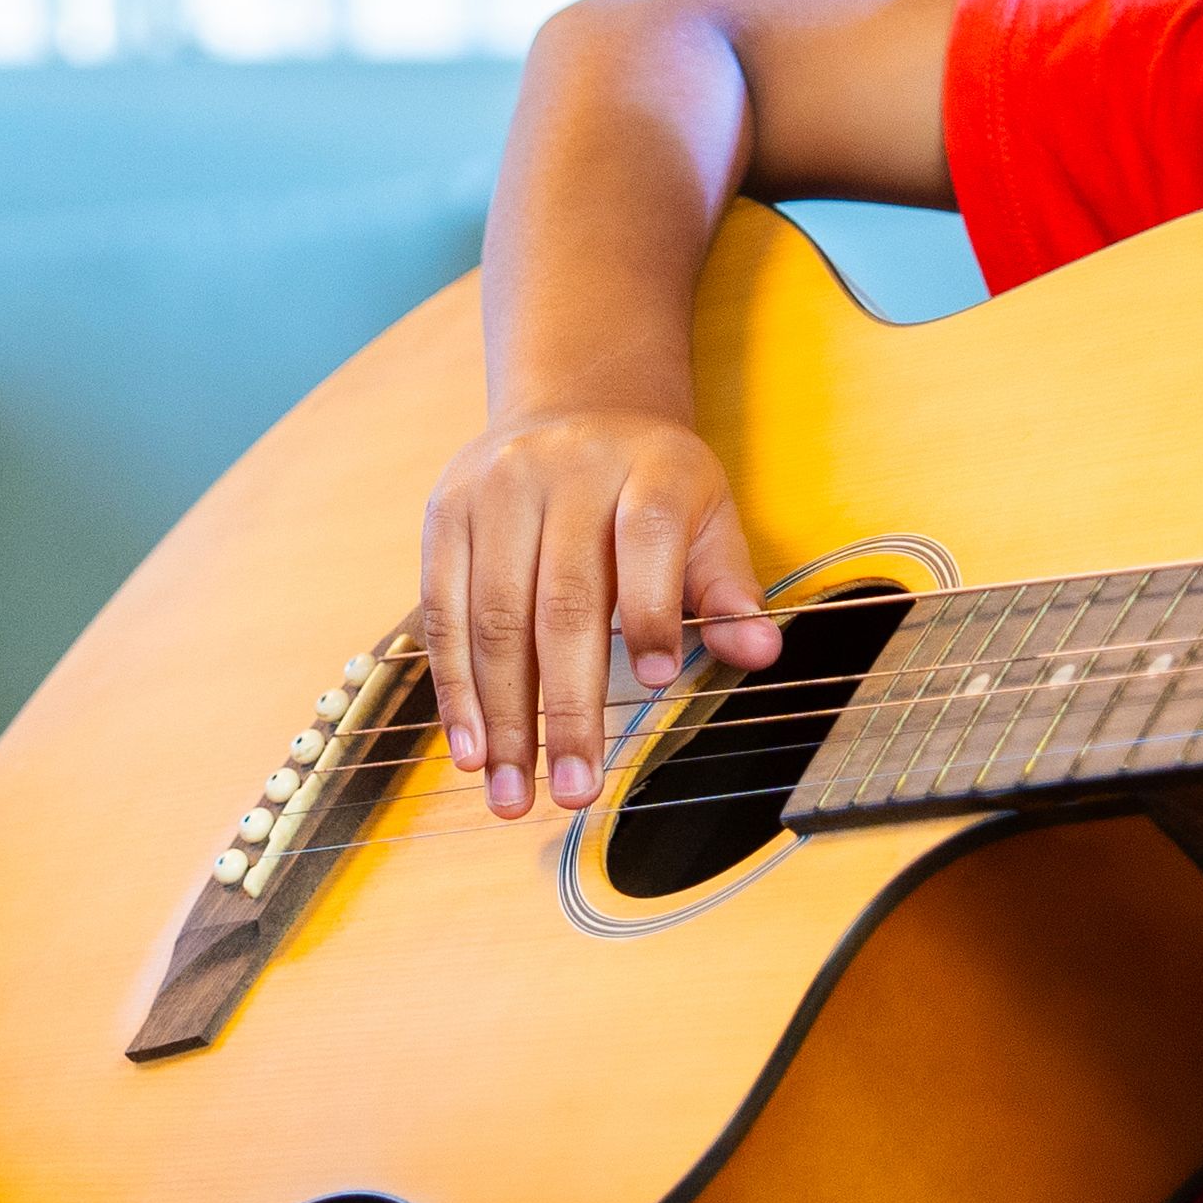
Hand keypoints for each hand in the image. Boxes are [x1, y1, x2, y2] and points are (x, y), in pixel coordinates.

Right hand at [418, 405, 780, 819]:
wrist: (573, 407)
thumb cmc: (652, 486)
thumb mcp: (708, 519)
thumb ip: (728, 589)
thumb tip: (760, 651)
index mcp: (648, 467)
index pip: (647, 538)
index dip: (650, 610)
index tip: (656, 682)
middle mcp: (564, 471)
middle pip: (563, 599)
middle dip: (567, 707)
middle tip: (576, 791)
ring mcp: (494, 490)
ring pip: (493, 617)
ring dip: (503, 718)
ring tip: (514, 794)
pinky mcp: (445, 514)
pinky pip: (443, 613)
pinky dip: (456, 689)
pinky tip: (472, 748)